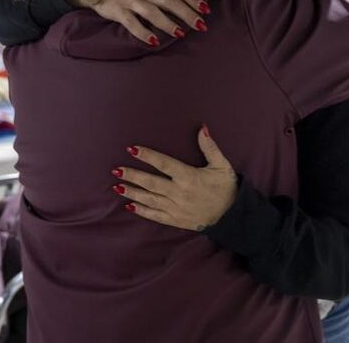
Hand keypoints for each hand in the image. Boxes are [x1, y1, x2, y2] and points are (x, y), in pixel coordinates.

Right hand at [77, 0, 209, 43]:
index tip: (206, 9)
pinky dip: (143, 32)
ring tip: (181, 33)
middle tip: (201, 25)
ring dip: (168, 23)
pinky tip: (153, 41)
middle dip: (187, 13)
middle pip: (169, 1)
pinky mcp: (117, 11)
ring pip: (152, 12)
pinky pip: (131, 23)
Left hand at [111, 125, 237, 231]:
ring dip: (132, 192)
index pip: (164, 164)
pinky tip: (129, 205)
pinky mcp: (175, 219)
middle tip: (117, 170)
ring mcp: (176, 208)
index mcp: (189, 177)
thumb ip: (210, 147)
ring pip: (150, 199)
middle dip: (132, 175)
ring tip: (117, 185)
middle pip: (151, 182)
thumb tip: (202, 128)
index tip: (132, 149)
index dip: (147, 156)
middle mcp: (179, 193)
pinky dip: (142, 210)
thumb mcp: (222, 165)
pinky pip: (155, 215)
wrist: (232, 216)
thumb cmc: (226, 187)